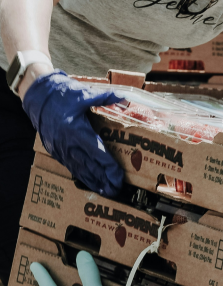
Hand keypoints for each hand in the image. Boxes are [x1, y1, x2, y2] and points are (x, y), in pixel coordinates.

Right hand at [22, 71, 124, 197]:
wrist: (36, 97)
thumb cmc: (60, 95)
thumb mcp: (84, 94)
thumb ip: (105, 98)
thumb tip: (123, 98)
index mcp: (77, 131)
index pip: (98, 153)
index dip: (109, 167)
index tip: (119, 176)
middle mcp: (69, 144)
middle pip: (90, 167)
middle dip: (105, 180)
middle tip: (117, 189)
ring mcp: (61, 149)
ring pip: (80, 170)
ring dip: (94, 182)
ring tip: (106, 192)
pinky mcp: (56, 151)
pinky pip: (71, 167)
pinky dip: (82, 176)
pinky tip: (90, 183)